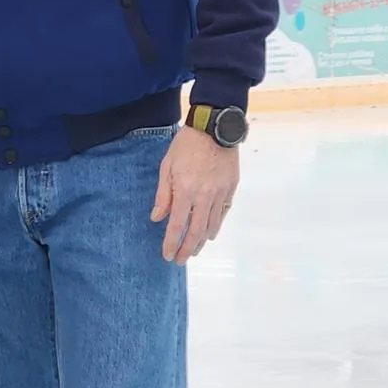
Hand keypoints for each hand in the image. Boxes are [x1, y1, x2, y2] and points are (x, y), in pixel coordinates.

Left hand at [150, 126, 238, 261]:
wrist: (214, 127)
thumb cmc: (186, 145)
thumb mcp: (167, 166)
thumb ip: (162, 194)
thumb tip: (156, 218)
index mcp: (185, 190)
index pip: (176, 225)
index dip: (171, 243)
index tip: (167, 255)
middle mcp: (204, 195)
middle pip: (195, 231)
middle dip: (187, 249)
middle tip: (180, 260)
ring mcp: (220, 193)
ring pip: (211, 225)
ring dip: (201, 241)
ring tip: (193, 250)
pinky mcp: (231, 188)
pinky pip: (223, 213)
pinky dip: (216, 226)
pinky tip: (209, 233)